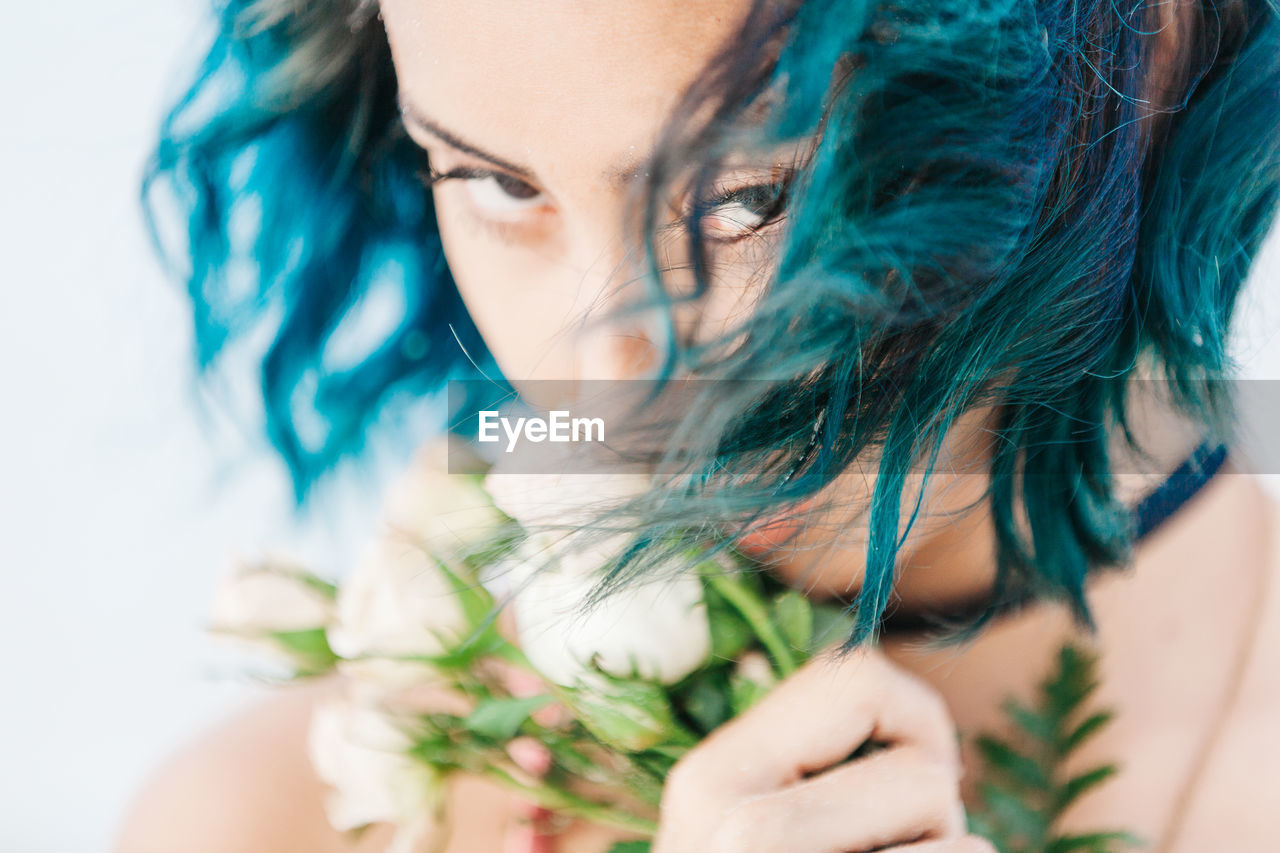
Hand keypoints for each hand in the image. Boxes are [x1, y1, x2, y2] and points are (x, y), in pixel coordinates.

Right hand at [653, 646, 992, 852]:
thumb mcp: (739, 825)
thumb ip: (804, 766)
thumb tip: (918, 718)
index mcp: (709, 781)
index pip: (856, 678)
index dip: (913, 718)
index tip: (906, 770)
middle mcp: (741, 834)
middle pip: (927, 774)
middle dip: (932, 818)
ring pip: (965, 846)